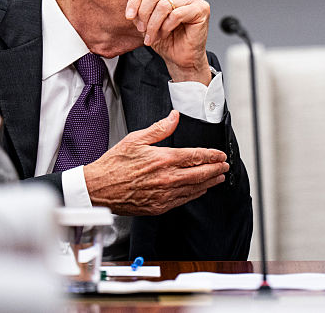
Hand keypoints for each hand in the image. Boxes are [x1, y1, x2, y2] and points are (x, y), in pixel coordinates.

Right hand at [83, 111, 228, 214]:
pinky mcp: (158, 207)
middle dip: (216, 169)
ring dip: (209, 182)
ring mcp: (164, 194)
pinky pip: (183, 200)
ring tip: (218, 178)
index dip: (211, 155)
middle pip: (200, 173)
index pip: (195, 156)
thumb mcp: (136, 139)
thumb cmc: (114, 165)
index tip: (221, 155)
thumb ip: (159, 128)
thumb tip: (174, 117)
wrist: (98, 189)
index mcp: (163, 159)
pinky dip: (195, 194)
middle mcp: (167, 178)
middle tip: (225, 166)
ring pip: (194, 188)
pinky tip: (199, 191)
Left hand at [118, 0, 210, 82]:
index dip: (134, 0)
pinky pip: (177, 14)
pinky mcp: (202, 9)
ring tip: (153, 35)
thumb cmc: (165, 38)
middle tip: (142, 29)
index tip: (129, 17)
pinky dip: (166, 27)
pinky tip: (166, 34)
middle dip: (144, 13)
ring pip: (164, 5)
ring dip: (154, 25)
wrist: (179, 57)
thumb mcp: (144, 17)